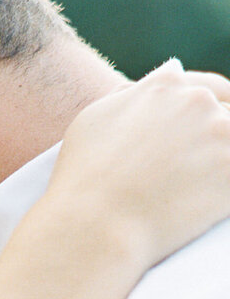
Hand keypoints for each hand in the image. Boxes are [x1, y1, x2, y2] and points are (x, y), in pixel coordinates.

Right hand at [47, 61, 229, 271]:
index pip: (211, 90)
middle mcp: (197, 101)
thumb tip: (173, 71)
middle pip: (226, 114)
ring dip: (220, 162)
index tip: (206, 134)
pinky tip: (207, 201)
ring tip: (197, 187)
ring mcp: (219, 135)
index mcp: (167, 86)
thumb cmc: (84, 177)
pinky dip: (224, 190)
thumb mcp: (96, 118)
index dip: (212, 111)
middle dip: (214, 139)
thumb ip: (136, 92)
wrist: (93, 226)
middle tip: (194, 167)